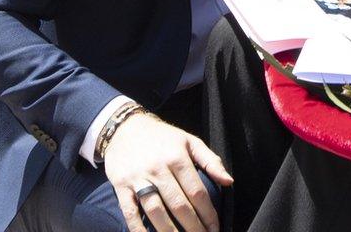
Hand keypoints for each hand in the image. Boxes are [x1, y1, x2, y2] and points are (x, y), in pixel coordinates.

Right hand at [103, 112, 232, 231]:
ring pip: (155, 211)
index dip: (208, 214)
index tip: (215, 228)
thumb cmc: (163, 138)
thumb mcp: (190, 141)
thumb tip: (229, 182)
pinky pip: (130, 211)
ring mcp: (138, 178)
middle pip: (178, 205)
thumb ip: (211, 161)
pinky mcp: (121, 186)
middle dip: (193, 227)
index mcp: (178, 157)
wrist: (126, 128)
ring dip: (169, 231)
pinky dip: (138, 229)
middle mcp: (159, 168)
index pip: (197, 192)